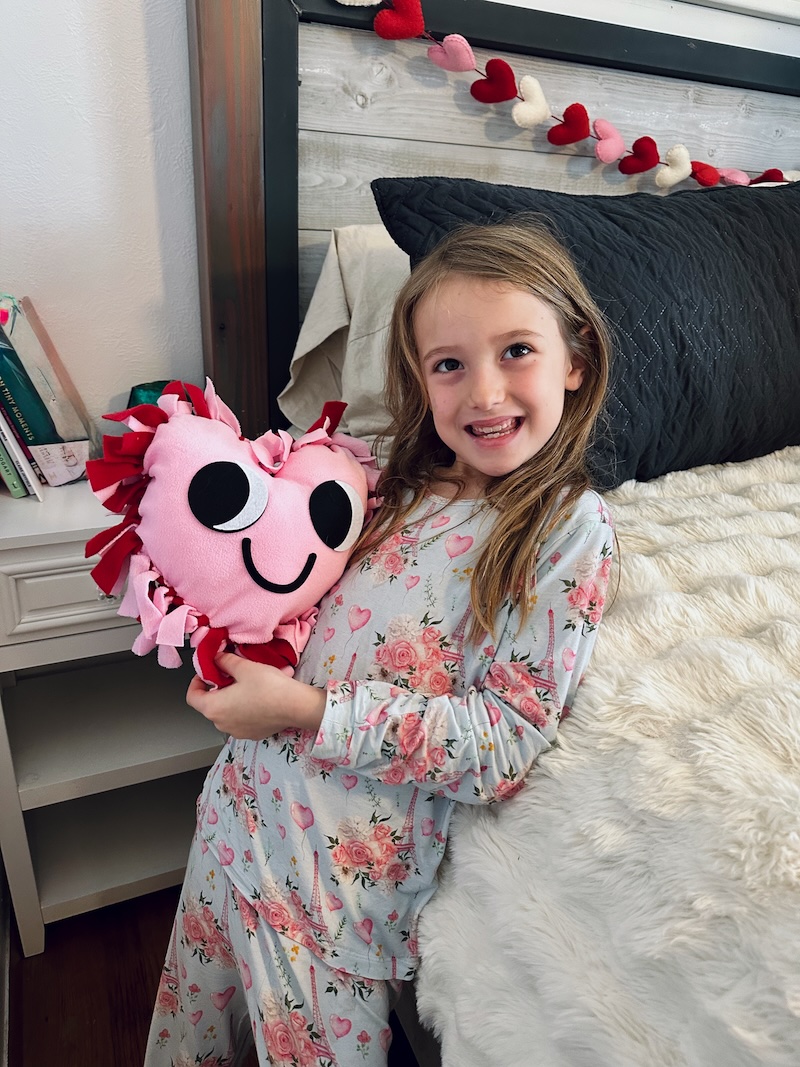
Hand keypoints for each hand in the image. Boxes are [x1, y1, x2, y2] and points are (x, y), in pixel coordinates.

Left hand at [186, 651, 325, 739]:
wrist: (296, 706)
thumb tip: (216, 657)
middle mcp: (221, 724)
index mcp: (214, 708)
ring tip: (246, 684)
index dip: (196, 682)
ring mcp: (236, 731)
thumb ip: (225, 661)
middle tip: (229, 674)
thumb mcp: (244, 667)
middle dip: (217, 688)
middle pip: (210, 705)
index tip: (207, 672)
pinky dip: (244, 708)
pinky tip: (258, 697)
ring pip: (226, 712)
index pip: (192, 697)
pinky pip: (241, 719)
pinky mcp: (251, 734)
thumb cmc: (269, 687)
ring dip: (231, 698)